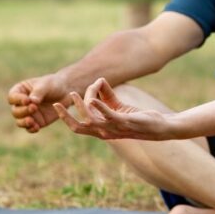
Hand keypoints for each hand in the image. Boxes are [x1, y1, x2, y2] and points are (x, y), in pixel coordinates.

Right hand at [7, 75, 70, 132]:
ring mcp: (28, 114)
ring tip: (31, 121)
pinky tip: (36, 127)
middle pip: (15, 111)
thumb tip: (32, 101)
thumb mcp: (46, 85)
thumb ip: (38, 92)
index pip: (12, 97)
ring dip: (24, 122)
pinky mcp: (36, 122)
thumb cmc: (53, 84)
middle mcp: (21, 104)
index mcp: (20, 91)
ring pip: (20, 121)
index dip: (18, 100)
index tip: (27, 100)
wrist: (66, 92)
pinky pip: (30, 128)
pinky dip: (31, 128)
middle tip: (34, 108)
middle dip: (23, 111)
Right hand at [54, 78, 169, 139]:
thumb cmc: (138, 118)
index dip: (65, 118)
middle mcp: (105, 133)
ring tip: (74, 94)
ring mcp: (114, 129)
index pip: (78, 127)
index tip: (56, 106)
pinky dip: (99, 106)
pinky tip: (92, 98)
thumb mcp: (119, 107)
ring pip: (90, 119)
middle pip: (78, 127)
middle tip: (56, 104)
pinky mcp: (124, 122)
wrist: (158, 127)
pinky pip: (108, 115)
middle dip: (65, 116)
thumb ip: (107, 95)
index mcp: (101, 130)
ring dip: (81, 106)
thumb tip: (98, 81)